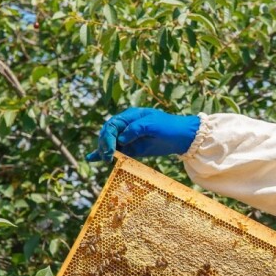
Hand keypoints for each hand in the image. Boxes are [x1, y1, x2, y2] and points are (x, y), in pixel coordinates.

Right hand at [85, 107, 200, 161]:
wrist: (183, 137)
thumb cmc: (169, 126)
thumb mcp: (153, 124)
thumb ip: (136, 129)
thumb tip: (121, 139)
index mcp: (130, 116)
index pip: (112, 126)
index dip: (108, 137)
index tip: (110, 150)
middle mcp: (127, 126)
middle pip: (108, 134)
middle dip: (105, 145)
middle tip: (108, 157)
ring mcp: (129, 138)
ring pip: (110, 143)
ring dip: (103, 150)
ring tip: (103, 159)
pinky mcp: (133, 148)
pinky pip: (117, 151)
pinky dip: (105, 154)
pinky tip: (92, 158)